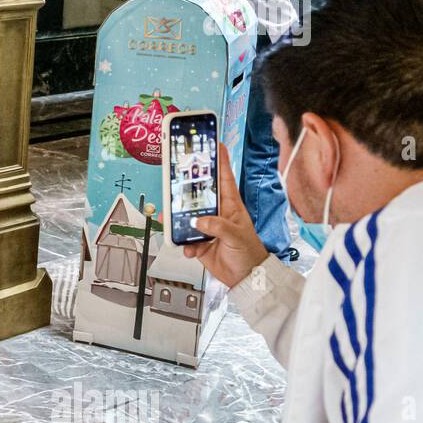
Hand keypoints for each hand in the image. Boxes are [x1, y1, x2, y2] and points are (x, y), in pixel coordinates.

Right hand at [182, 145, 268, 288]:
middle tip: (176, 179)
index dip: (219, 160)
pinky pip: (184, 238)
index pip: (224, 177)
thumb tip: (198, 221)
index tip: (213, 143)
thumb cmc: (250, 253)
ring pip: (186, 215)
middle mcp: (217, 213)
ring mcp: (206, 227)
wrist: (245, 278)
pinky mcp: (198, 242)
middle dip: (187, 186)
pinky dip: (183, 243)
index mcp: (230, 205)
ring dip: (178, 219)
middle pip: (198, 193)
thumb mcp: (237, 235)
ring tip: (172, 220)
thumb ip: (218, 226)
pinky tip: (189, 248)